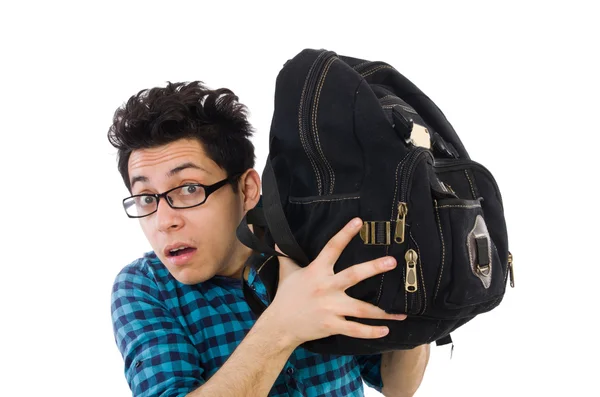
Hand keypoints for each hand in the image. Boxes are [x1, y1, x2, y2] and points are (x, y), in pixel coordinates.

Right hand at [266, 217, 406, 347]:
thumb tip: (278, 239)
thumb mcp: (286, 272)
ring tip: (401, 312)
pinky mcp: (332, 325)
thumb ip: (286, 255)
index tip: (358, 222)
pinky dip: (371, 332)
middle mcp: (326, 288)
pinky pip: (355, 329)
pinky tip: (386, 330)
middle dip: (374, 268)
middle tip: (392, 261)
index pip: (332, 248)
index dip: (345, 234)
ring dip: (383, 311)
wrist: (280, 326)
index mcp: (317, 271)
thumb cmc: (285, 297)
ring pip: (361, 308)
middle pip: (354, 275)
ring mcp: (330, 308)